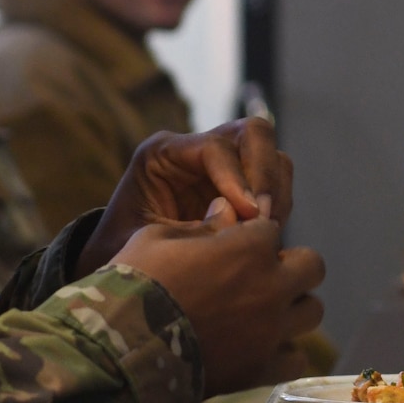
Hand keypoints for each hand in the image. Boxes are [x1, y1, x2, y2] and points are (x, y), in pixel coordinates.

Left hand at [79, 118, 292, 272]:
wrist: (126, 269)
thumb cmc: (125, 252)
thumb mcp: (147, 242)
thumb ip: (190, 233)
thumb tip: (239, 230)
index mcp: (163, 153)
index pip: (214, 147)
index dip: (237, 178)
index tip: (250, 215)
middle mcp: (196, 150)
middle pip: (253, 133)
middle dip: (266, 174)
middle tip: (265, 218)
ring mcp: (224, 165)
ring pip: (272, 156)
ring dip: (277, 194)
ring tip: (266, 234)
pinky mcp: (242, 186)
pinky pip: (276, 185)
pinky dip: (278, 209)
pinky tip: (265, 239)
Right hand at [112, 199, 325, 395]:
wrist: (122, 350)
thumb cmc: (135, 285)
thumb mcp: (157, 239)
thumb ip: (201, 226)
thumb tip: (226, 211)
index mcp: (249, 248)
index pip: (270, 229)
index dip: (251, 236)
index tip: (233, 247)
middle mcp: (271, 286)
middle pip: (312, 265)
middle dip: (290, 265)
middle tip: (261, 275)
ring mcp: (272, 331)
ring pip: (312, 311)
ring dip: (293, 306)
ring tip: (265, 312)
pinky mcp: (262, 369)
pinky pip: (297, 359)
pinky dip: (284, 352)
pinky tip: (261, 348)